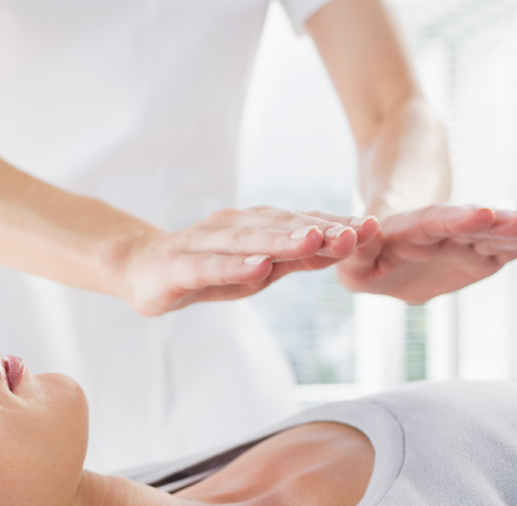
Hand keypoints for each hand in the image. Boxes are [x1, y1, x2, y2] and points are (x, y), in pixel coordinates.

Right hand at [117, 206, 380, 315]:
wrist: (140, 269)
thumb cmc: (207, 270)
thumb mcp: (258, 268)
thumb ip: (297, 258)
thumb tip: (345, 248)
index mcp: (257, 226)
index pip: (303, 224)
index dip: (338, 227)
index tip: (375, 229)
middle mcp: (234, 227)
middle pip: (282, 228)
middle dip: (321, 230)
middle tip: (358, 232)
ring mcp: (205, 243)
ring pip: (248, 241)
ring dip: (283, 240)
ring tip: (315, 240)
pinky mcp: (178, 265)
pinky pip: (210, 266)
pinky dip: (234, 266)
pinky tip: (257, 268)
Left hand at [335, 205, 516, 302]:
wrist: (387, 245)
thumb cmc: (366, 257)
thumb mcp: (353, 263)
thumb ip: (357, 253)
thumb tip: (368, 233)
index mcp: (409, 232)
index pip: (434, 223)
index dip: (457, 220)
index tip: (481, 214)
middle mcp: (442, 233)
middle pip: (475, 225)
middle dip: (502, 224)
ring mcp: (465, 243)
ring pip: (496, 235)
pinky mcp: (481, 258)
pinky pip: (507, 250)